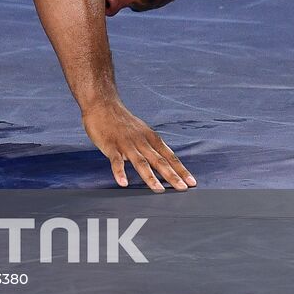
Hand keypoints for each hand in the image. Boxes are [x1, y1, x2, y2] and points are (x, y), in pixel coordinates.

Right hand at [81, 102, 195, 192]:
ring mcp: (126, 144)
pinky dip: (120, 172)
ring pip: (140, 162)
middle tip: (183, 188)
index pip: (169, 156)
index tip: (191, 182)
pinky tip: (123, 183)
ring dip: (150, 177)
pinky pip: (116, 161)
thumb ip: (150, 146)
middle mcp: (141, 141)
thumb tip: (163, 160)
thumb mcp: (142, 130)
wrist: (102, 104)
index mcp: (150, 138)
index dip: (181, 169)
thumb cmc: (121, 120)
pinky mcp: (110, 145)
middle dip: (171, 175)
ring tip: (158, 190)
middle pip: (158, 160)